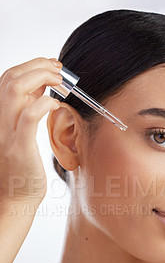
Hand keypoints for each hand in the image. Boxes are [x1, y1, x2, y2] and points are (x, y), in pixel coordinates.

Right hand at [0, 57, 62, 206]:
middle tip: (59, 69)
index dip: (31, 66)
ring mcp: (5, 133)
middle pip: (11, 78)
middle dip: (37, 66)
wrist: (14, 198)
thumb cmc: (23, 166)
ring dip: (41, 78)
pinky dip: (44, 104)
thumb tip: (42, 87)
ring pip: (15, 90)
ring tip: (60, 82)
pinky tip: (56, 105)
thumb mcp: (21, 131)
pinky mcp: (18, 147)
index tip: (52, 65)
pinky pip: (29, 116)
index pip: (9, 78)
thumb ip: (27, 109)